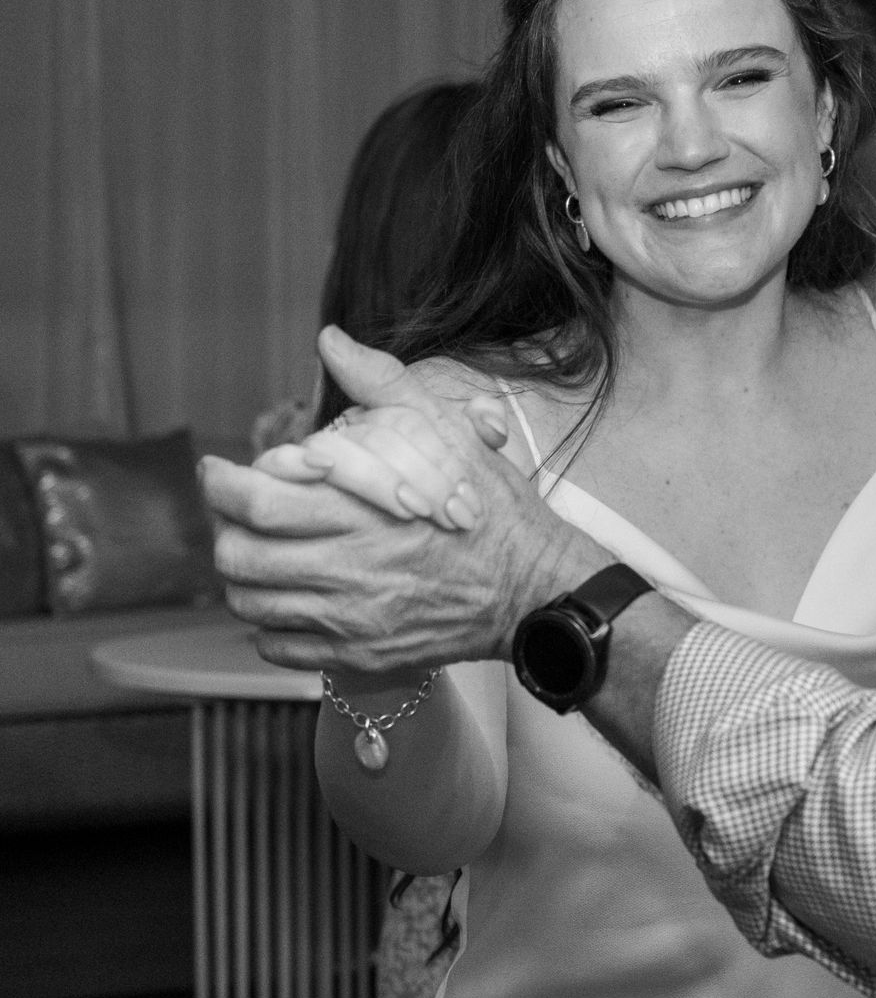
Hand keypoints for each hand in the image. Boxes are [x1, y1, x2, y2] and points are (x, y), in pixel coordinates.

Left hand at [205, 327, 611, 672]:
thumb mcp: (449, 435)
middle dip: (224, 531)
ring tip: (260, 555)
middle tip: (237, 516)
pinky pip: (280, 647)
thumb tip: (331, 341)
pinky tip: (292, 600)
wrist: (534, 589)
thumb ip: (384, 386)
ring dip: (243, 577)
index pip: (257, 502)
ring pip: (252, 605)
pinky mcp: (361, 656)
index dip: (222, 484)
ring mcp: (353, 620)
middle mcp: (351, 571)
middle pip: (241, 558)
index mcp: (363, 513)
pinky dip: (270, 625)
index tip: (219, 470)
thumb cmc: (491, 511)